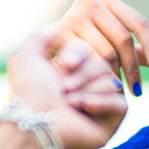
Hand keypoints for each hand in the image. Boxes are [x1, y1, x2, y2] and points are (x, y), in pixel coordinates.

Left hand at [8, 29, 126, 148]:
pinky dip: (101, 103)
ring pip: (112, 81)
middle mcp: (89, 87)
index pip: (92, 50)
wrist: (35, 120)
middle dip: (81, 76)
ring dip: (87, 90)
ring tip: (70, 104)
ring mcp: (102, 104)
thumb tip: (57, 27)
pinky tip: (83, 109)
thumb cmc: (29, 92)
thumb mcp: (27, 57)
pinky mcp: (112, 122)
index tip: (62, 66)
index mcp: (73, 73)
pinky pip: (120, 102)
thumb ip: (41, 38)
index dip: (78, 55)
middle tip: (63, 90)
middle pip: (104, 64)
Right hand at [58, 0, 148, 97]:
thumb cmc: (89, 52)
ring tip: (115, 89)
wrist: (49, 56)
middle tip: (136, 91)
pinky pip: (86, 60)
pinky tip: (96, 87)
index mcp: (109, 0)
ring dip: (112, 74)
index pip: (139, 23)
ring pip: (105, 52)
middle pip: (122, 39)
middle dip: (132, 68)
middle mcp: (90, 2)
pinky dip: (94, 75)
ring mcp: (72, 16)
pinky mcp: (58, 33)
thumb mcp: (118, 50)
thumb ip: (143, 52)